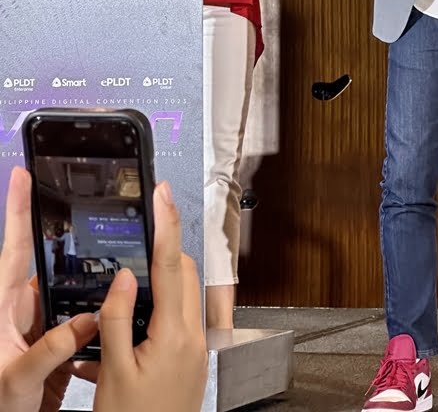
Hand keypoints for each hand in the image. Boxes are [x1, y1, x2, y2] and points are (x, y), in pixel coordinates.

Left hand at [0, 167, 98, 411]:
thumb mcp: (17, 380)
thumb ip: (50, 351)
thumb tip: (85, 320)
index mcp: (3, 309)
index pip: (12, 248)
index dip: (17, 210)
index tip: (23, 175)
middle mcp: (21, 311)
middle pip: (50, 262)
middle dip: (70, 234)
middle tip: (87, 202)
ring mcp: (39, 325)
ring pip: (72, 289)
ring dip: (90, 280)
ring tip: (114, 255)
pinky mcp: (57, 343)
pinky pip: (83, 317)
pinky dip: (99, 311)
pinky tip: (115, 307)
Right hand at [92, 182, 206, 411]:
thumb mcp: (114, 372)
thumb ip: (116, 319)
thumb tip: (123, 277)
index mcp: (174, 333)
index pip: (172, 264)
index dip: (166, 223)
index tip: (163, 194)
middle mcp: (193, 336)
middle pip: (184, 272)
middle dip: (165, 250)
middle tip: (141, 237)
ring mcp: (195, 348)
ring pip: (184, 294)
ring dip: (163, 280)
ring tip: (129, 285)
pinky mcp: (191, 360)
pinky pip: (180, 319)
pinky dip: (160, 310)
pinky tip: (131, 328)